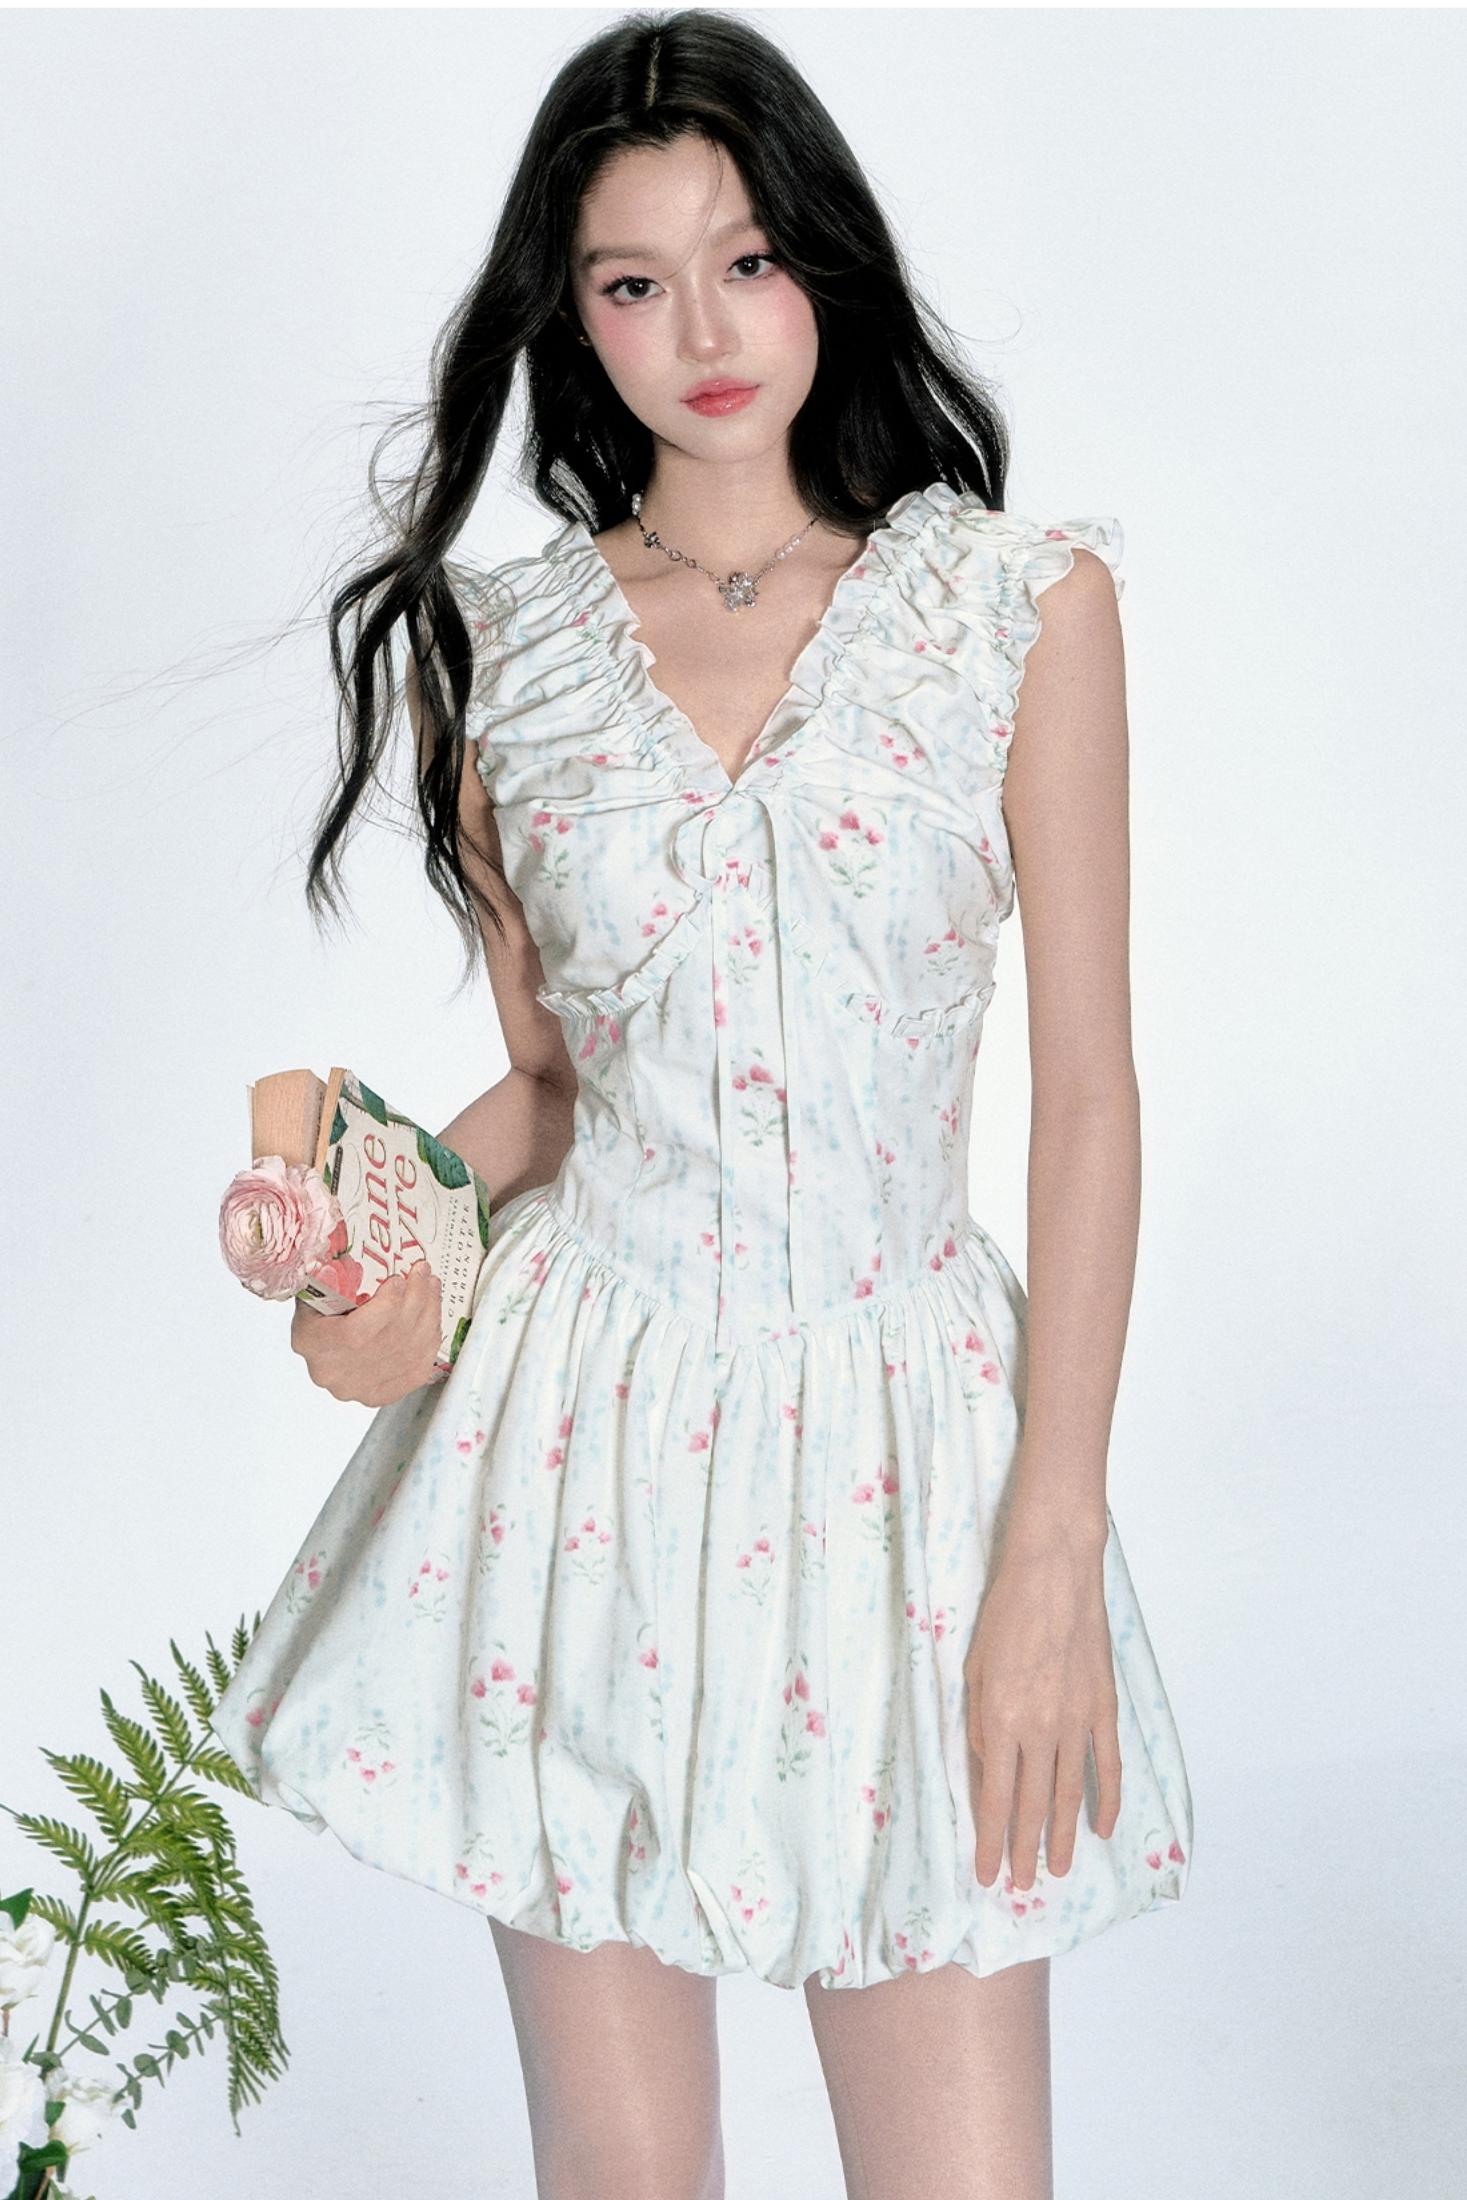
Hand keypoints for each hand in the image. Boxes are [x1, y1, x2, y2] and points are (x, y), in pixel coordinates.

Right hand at [289, 1261, 444, 1406]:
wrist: (319, 1348)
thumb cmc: (319, 1313)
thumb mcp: (315, 1289)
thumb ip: (333, 1276)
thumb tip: (355, 1255)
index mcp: (313, 1344)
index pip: (356, 1334)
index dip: (386, 1307)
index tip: (399, 1280)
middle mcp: (335, 1373)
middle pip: (390, 1340)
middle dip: (416, 1300)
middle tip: (424, 1272)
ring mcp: (359, 1389)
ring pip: (409, 1352)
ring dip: (428, 1315)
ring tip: (431, 1287)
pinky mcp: (381, 1395)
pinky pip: (418, 1369)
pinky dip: (430, 1339)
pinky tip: (431, 1316)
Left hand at [964, 1532, 1121, 1889]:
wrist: (1054, 1573)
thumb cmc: (1004, 1613)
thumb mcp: (974, 1669)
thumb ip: (978, 1722)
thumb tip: (986, 1766)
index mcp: (1001, 1721)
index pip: (995, 1799)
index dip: (992, 1842)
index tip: (988, 1874)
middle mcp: (1041, 1730)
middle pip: (1032, 1806)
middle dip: (1023, 1851)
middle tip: (1022, 1886)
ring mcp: (1077, 1721)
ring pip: (1069, 1794)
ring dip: (1062, 1837)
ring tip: (1056, 1871)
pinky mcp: (1104, 1707)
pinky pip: (1107, 1764)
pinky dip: (1107, 1799)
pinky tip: (1103, 1828)